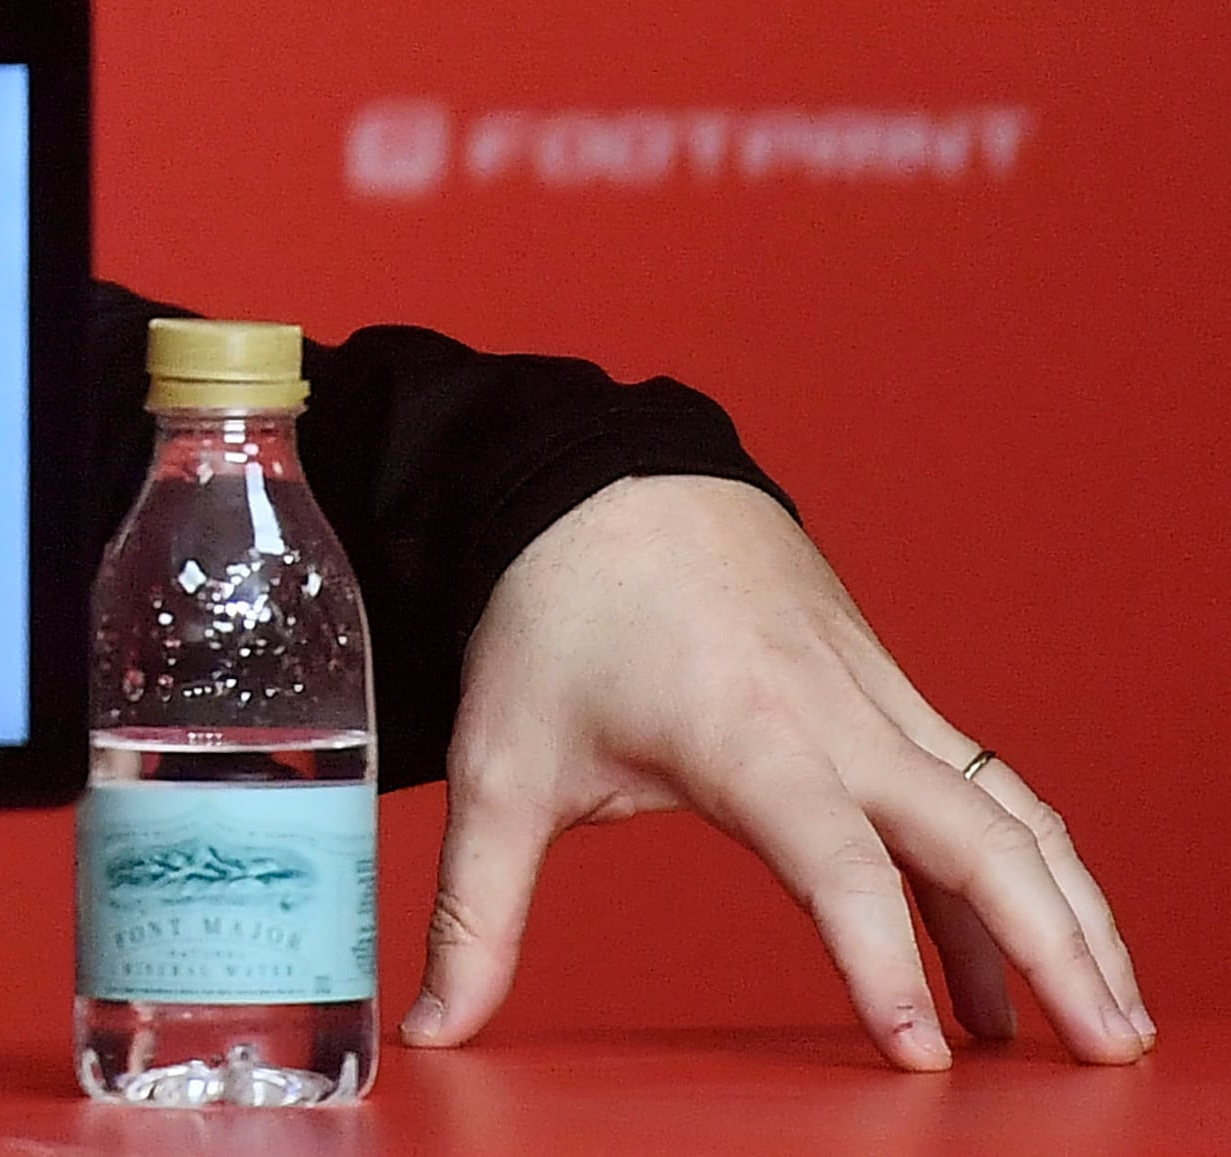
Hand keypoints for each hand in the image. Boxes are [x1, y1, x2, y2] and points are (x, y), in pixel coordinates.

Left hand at [407, 476, 1151, 1069]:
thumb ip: (476, 908)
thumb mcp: (499, 764)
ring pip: (1011, 814)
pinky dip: (1030, 870)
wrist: (604, 479)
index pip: (838, 862)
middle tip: (1101, 1056)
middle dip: (1055, 947)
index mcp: (744, 734)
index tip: (923, 1050)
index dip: (883, 959)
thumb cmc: (552, 617)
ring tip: (1105, 1028)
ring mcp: (882, 702)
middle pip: (979, 839)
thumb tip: (429, 1029)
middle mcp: (838, 717)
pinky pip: (989, 790)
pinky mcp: (895, 698)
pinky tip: (1027, 955)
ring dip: (1072, 915)